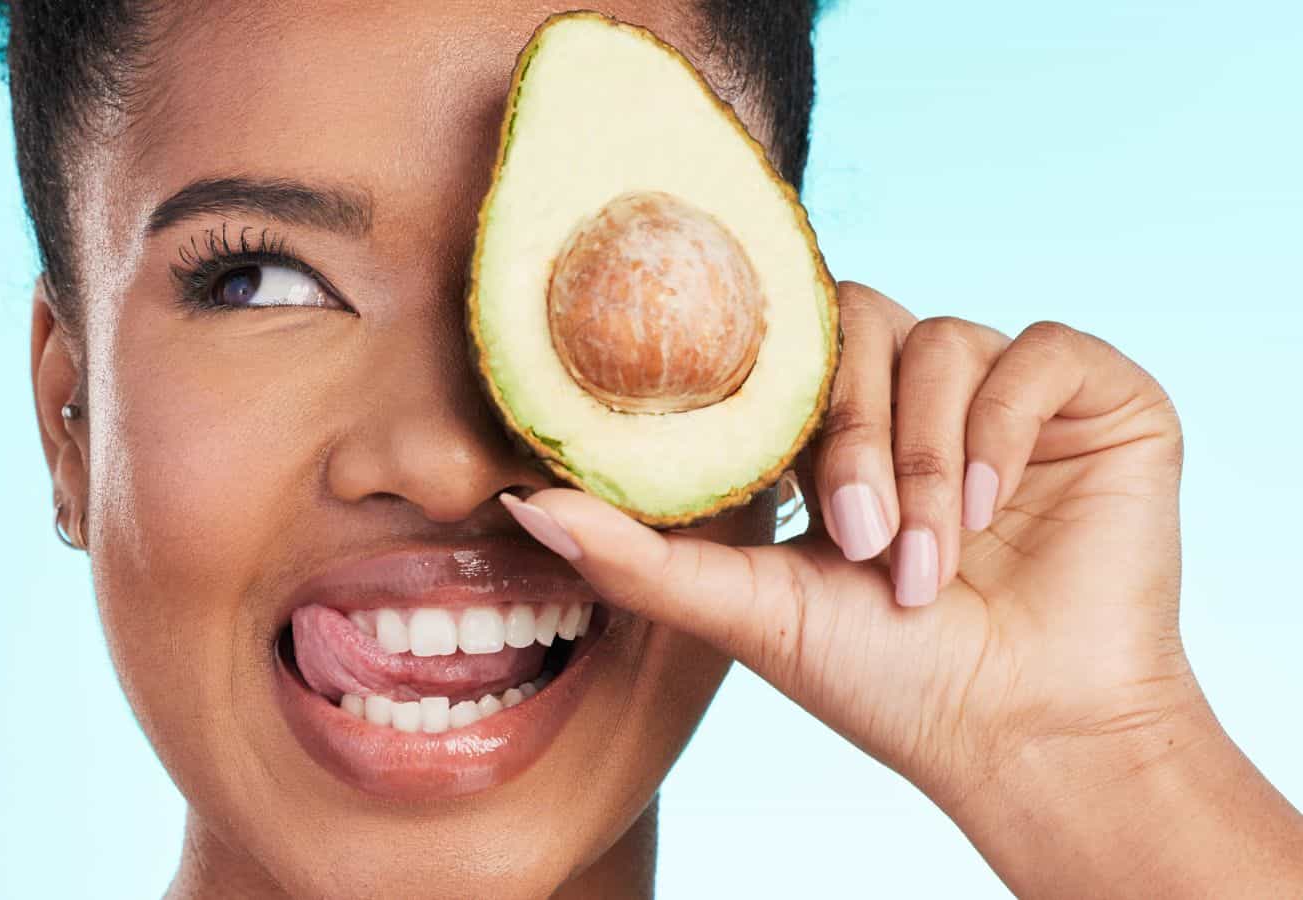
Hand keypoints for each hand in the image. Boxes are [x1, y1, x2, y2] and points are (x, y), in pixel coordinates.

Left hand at [503, 282, 1302, 894]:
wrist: (1024, 733)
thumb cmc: (885, 679)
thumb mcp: (746, 610)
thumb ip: (636, 556)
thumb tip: (521, 506)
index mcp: (833, 428)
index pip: (787, 344)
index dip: (769, 387)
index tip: (766, 475)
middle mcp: (913, 395)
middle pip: (858, 323)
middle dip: (851, 434)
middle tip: (857, 540)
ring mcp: (999, 392)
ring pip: (942, 343)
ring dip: (929, 462)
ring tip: (925, 564)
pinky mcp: (1090, 397)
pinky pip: (1036, 351)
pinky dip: (1003, 431)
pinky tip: (1000, 513)